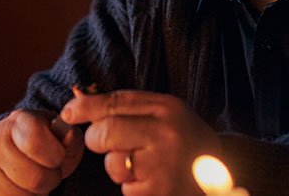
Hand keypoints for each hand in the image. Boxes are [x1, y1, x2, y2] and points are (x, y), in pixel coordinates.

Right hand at [0, 109, 84, 195]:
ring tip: (33, 180)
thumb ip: (70, 137)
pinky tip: (20, 189)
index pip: (36, 143)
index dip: (56, 156)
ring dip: (36, 194)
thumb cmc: (44, 143)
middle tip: (48, 171)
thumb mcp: (61, 135)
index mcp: (19, 121)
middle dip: (50, 180)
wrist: (11, 149)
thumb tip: (67, 137)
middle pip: (36, 179)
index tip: (57, 155)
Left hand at [61, 90, 219, 195]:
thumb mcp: (161, 112)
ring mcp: (164, 167)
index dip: (86, 107)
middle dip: (97, 138)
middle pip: (106, 132)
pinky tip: (151, 180)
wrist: (220, 174)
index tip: (68, 112)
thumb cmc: (182, 138)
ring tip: (142, 164)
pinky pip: (126, 188)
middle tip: (108, 142)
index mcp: (168, 109)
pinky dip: (132, 186)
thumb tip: (75, 102)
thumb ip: (123, 105)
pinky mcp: (159, 192)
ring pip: (113, 164)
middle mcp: (167, 135)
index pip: (116, 103)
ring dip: (117, 166)